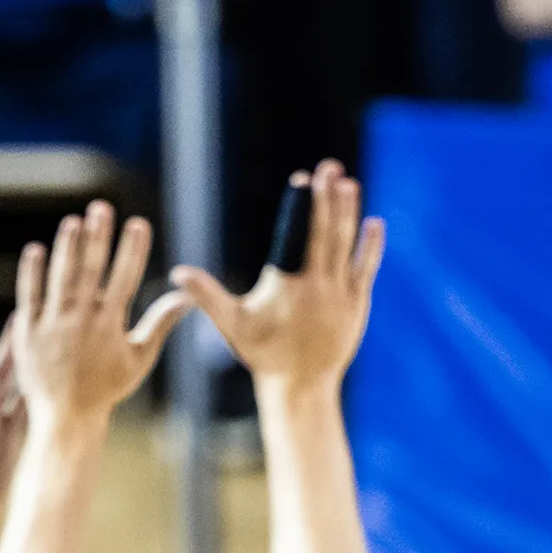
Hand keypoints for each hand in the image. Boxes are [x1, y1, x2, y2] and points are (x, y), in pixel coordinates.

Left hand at [12, 204, 189, 425]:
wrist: (65, 416)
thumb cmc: (105, 388)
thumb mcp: (138, 359)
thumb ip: (160, 323)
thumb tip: (187, 297)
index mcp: (110, 326)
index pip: (125, 279)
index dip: (132, 250)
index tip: (137, 223)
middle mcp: (82, 322)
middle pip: (91, 272)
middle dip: (98, 238)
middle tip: (101, 207)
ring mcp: (53, 326)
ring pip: (60, 280)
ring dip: (67, 249)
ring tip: (73, 221)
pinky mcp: (28, 332)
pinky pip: (30, 297)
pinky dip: (32, 274)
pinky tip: (36, 249)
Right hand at [170, 158, 384, 391]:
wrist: (301, 385)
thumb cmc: (262, 353)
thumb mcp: (231, 324)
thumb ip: (207, 295)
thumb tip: (178, 273)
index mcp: (286, 285)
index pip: (292, 236)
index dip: (298, 205)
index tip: (302, 178)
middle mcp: (316, 285)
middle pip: (323, 232)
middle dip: (326, 196)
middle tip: (329, 166)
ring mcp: (339, 293)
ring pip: (345, 244)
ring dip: (348, 212)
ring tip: (348, 183)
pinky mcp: (356, 303)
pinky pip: (364, 267)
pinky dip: (369, 245)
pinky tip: (373, 223)